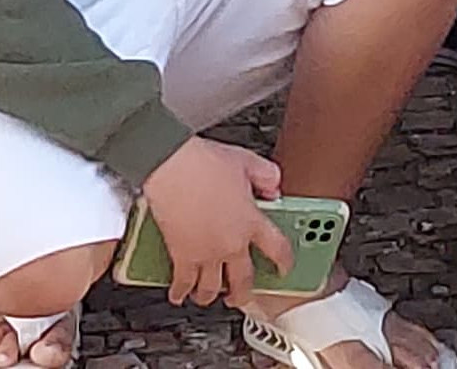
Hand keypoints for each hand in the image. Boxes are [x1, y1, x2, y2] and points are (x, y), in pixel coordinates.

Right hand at [137, 135, 291, 305]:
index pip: (278, 249)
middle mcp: (231, 244)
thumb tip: (273, 188)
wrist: (172, 167)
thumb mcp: (246, 161)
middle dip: (244, 294)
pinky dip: (181, 292)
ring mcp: (206, 253)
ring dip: (211, 296)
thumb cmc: (204, 163)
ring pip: (212, 289)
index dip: (284, 262)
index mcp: (251, 221)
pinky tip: (179, 293)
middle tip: (242, 295)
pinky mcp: (181, 256)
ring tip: (210, 296)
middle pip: (243, 281)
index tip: (283, 268)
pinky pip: (183, 284)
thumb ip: (266, 176)